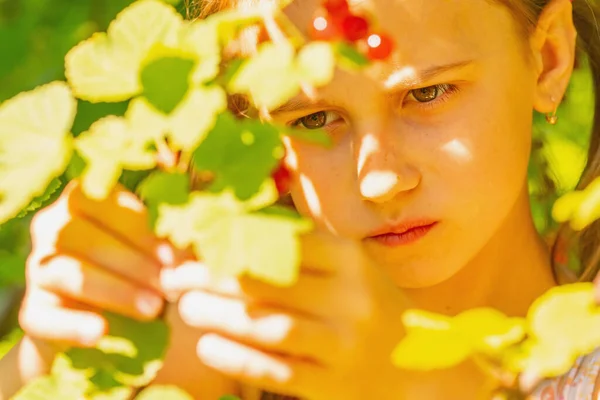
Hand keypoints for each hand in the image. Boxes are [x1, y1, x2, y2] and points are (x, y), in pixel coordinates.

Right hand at [18, 182, 237, 397]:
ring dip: (115, 290)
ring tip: (153, 309)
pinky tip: (100, 332)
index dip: (144, 229)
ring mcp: (38, 270)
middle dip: (136, 262)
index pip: (108, 203)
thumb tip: (203, 243)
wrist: (100, 319)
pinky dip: (73, 324)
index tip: (179, 257)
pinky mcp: (31, 311)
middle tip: (172, 285)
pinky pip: (45, 316)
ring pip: (69, 273)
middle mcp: (52, 228)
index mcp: (82, 201)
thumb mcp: (151, 251)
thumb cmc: (136, 272)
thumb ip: (168, 241)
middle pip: (87, 236)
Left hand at [163, 230, 408, 399]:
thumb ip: (304, 251)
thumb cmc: (368, 308)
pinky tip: (208, 347)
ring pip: (271, 326)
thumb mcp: (349, 269)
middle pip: (270, 282)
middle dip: (213, 278)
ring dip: (220, 316)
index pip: (283, 242)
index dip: (232, 240)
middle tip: (174, 278)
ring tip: (184, 309)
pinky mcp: (334, 384)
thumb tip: (233, 232)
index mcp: (350, 259)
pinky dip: (239, 358)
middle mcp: (351, 297)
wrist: (417, 368)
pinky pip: (278, 370)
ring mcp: (344, 343)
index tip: (194, 243)